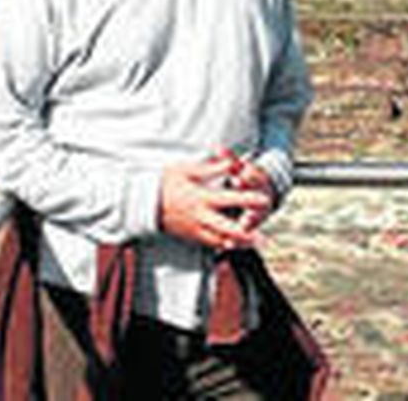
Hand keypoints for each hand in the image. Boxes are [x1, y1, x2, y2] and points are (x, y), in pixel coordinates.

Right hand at [158, 151, 272, 250]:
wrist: (144, 202)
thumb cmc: (166, 182)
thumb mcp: (187, 170)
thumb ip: (212, 168)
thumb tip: (231, 162)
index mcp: (201, 198)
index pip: (229, 199)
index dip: (248, 199)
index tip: (264, 199)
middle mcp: (200, 216)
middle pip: (227, 228)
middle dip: (246, 234)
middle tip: (263, 237)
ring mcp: (195, 228)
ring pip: (220, 240)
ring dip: (238, 243)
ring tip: (253, 244)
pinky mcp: (190, 235)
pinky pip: (209, 243)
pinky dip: (223, 245)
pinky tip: (233, 246)